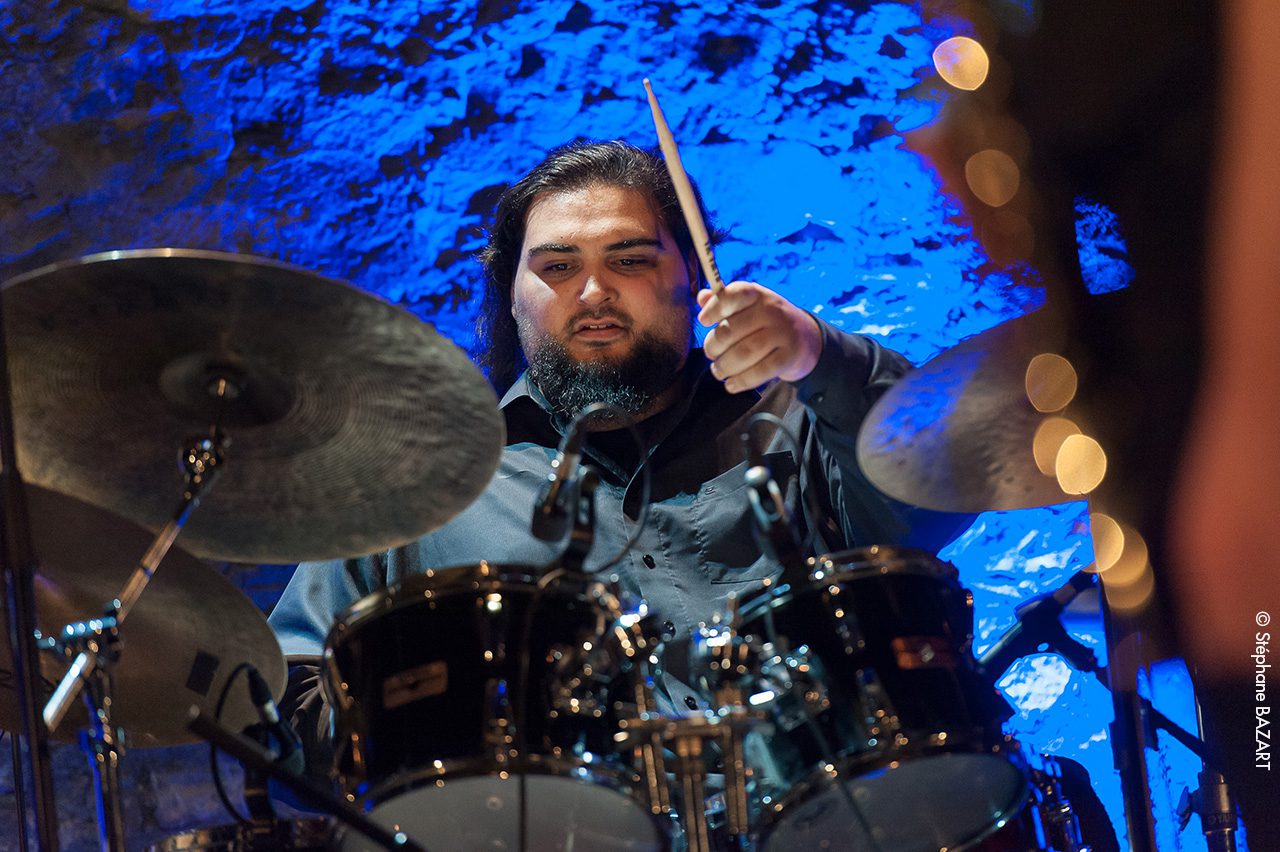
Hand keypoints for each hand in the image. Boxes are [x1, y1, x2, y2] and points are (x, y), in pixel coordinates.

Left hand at [697, 281, 822, 392]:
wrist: (806, 339)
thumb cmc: (766, 322)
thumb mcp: (749, 307)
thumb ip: (724, 302)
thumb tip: (702, 297)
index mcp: (757, 295)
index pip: (734, 295)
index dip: (714, 308)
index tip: (703, 321)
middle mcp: (771, 310)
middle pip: (731, 330)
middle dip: (714, 347)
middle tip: (711, 355)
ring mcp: (783, 333)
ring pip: (744, 353)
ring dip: (725, 366)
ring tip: (718, 371)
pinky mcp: (789, 356)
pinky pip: (760, 372)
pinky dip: (741, 381)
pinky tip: (731, 385)